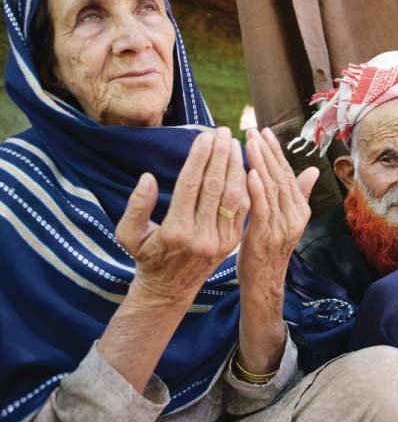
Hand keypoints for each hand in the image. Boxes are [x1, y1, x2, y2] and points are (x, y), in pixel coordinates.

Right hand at [103, 128, 246, 392]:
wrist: (169, 290)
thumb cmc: (145, 256)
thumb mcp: (128, 234)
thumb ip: (136, 206)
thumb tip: (148, 177)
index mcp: (176, 231)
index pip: (191, 185)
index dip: (200, 157)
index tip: (205, 135)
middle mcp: (201, 236)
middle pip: (215, 186)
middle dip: (221, 155)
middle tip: (224, 131)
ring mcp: (220, 240)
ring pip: (233, 195)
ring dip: (236, 166)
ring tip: (235, 143)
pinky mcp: (232, 242)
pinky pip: (241, 208)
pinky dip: (244, 185)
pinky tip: (243, 165)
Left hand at [237, 127, 318, 374]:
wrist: (264, 285)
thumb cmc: (269, 250)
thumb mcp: (285, 221)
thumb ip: (296, 195)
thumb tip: (313, 170)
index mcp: (300, 210)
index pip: (288, 174)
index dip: (276, 152)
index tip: (264, 132)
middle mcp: (295, 216)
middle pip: (281, 177)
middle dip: (266, 151)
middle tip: (253, 130)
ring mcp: (282, 227)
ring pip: (272, 188)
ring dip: (260, 163)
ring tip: (249, 142)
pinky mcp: (266, 237)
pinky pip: (262, 208)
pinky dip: (257, 189)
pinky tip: (249, 172)